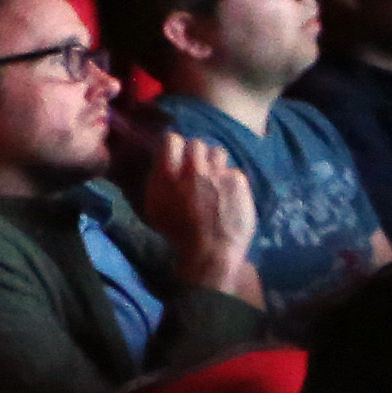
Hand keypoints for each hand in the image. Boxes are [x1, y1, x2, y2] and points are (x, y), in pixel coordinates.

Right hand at [130, 132, 261, 301]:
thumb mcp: (154, 208)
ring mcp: (217, 173)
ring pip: (217, 152)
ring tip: (214, 181)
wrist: (211, 253)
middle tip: (198, 171)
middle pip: (196, 143)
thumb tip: (160, 165)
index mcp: (167, 175)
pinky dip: (230, 181)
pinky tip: (228, 196)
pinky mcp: (237, 180)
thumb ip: (156, 181)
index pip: (171, 139)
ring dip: (214, 164)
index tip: (177, 156)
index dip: (175, 147)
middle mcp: (192, 169)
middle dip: (197, 155)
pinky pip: (233, 171)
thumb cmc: (178, 234)